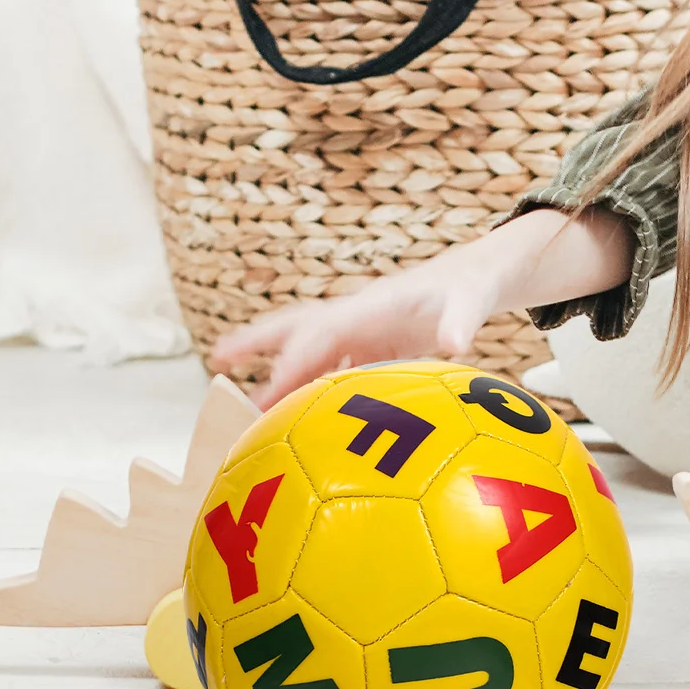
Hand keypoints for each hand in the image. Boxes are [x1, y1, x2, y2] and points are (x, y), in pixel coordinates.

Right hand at [212, 245, 508, 407]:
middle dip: (256, 342)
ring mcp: (358, 330)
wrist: (473, 277)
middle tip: (216, 358)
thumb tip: (458, 342)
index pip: (321, 332)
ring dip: (271, 368)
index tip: (269, 391)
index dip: (295, 360)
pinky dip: (303, 384)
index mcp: (371, 305)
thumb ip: (461, 320)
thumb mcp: (471, 302)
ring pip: (304, 346)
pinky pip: (326, 365)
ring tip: (236, 396)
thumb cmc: (468, 288)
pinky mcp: (367, 345)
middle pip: (295, 326)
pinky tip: (291, 411)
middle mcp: (356, 315)